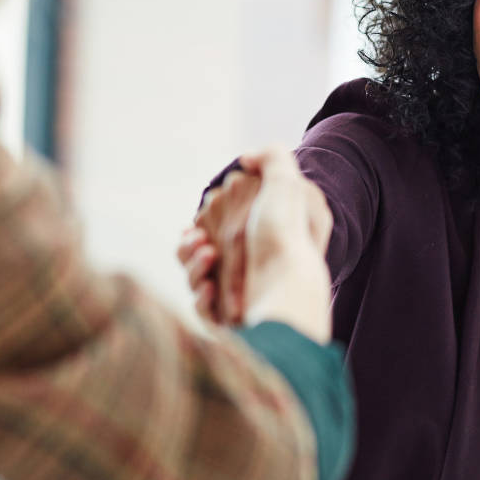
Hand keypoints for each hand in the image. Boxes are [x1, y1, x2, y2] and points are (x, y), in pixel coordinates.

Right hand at [180, 148, 332, 341]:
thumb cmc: (286, 236)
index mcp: (262, 239)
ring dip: (193, 265)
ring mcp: (240, 295)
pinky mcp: (230, 321)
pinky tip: (211, 287)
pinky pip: (202, 307)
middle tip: (199, 240)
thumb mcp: (287, 184)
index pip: (221, 227)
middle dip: (191, 244)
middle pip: (201, 252)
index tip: (203, 215)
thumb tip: (246, 159)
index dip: (206, 220)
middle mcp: (251, 268)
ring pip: (196, 278)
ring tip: (208, 256)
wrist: (287, 290)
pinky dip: (201, 296)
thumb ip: (271, 158)